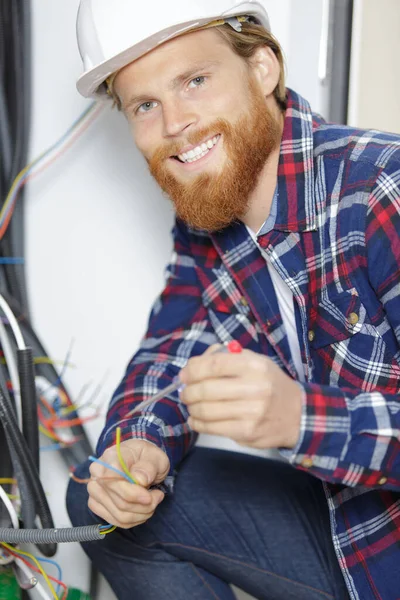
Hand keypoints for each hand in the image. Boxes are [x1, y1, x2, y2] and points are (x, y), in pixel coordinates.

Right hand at [87, 439, 169, 528]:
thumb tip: (139, 479)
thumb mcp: (154, 456)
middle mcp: (97, 474)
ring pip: (119, 515)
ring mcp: (95, 490)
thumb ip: (148, 466)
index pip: (115, 483)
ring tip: (153, 502)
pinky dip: (134, 519)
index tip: (151, 496)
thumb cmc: (145, 457)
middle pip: (120, 502)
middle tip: (157, 497)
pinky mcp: (97, 504)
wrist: (138, 460)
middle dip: (143, 505)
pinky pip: (117, 520)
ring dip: (141, 513)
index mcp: (110, 457)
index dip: (134, 494)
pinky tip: (143, 508)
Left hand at [179, 345, 301, 448]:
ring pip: (205, 410)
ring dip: (191, 408)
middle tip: (184, 392)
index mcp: (255, 366)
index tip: (184, 375)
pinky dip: (197, 423)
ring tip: (191, 405)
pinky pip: (212, 428)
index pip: (213, 365)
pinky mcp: (247, 433)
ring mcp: (251, 413)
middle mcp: (254, 388)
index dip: (192, 370)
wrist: (298, 414)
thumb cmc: (270, 384)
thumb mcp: (255, 361)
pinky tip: (196, 419)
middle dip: (188, 391)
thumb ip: (225, 358)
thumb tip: (192, 367)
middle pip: (205, 389)